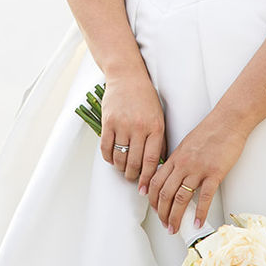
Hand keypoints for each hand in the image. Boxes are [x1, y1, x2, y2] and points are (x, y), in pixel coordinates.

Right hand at [100, 71, 164, 189]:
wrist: (127, 77)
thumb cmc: (146, 98)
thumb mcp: (159, 117)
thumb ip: (159, 139)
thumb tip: (159, 164)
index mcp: (155, 127)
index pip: (152, 160)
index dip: (148, 178)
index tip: (144, 189)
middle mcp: (139, 127)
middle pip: (134, 162)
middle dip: (133, 176)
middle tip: (133, 179)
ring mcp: (122, 124)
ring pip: (120, 158)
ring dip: (121, 168)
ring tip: (123, 169)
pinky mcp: (108, 122)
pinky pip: (106, 148)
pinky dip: (109, 158)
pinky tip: (112, 159)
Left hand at [146, 111, 247, 232]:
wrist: (229, 121)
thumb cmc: (211, 131)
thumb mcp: (188, 143)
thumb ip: (179, 160)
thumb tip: (174, 176)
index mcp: (176, 157)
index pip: (156, 181)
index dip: (152, 199)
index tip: (154, 209)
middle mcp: (183, 164)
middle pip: (165, 193)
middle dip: (162, 213)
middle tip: (164, 225)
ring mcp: (198, 169)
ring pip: (180, 198)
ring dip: (175, 216)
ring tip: (174, 228)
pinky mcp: (215, 173)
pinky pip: (205, 197)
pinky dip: (200, 212)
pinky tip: (197, 222)